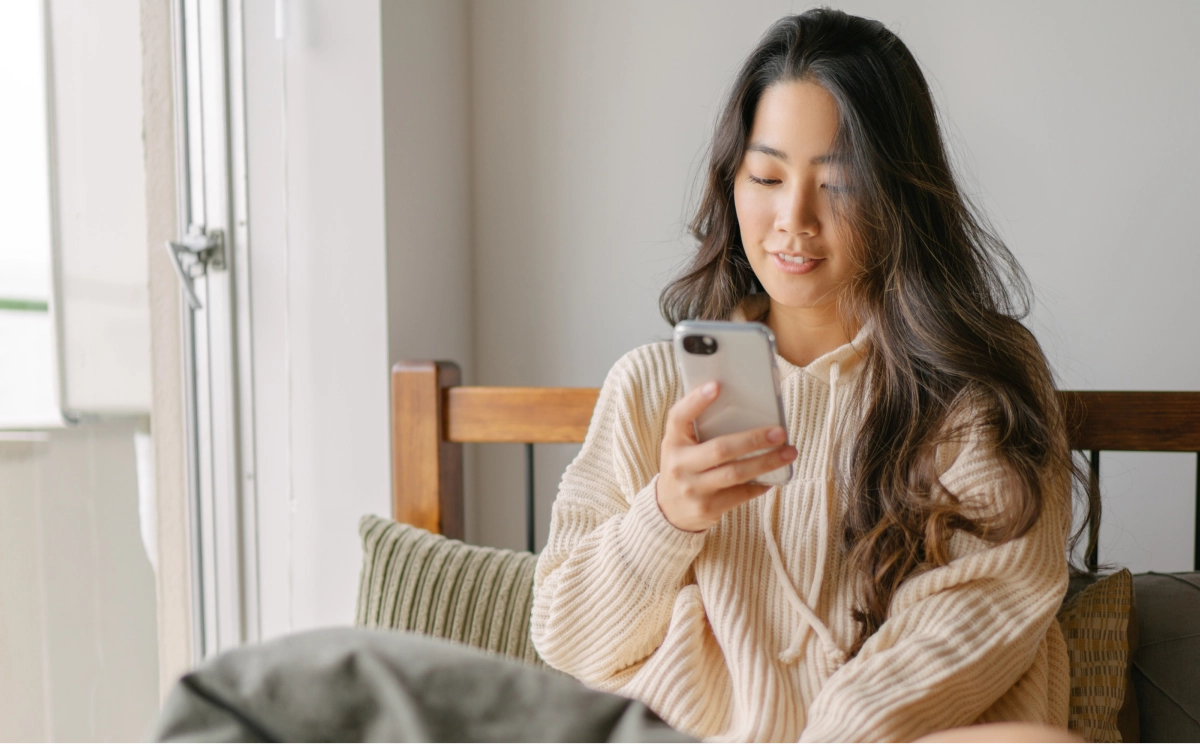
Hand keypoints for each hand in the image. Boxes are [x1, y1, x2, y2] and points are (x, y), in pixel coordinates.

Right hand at [656, 381, 796, 531]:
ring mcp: (693, 488)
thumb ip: (700, 427)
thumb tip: (743, 405)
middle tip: (779, 433)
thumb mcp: (682, 445)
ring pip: (735, 473)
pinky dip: (760, 484)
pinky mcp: (707, 507)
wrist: (669, 509)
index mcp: (673, 441)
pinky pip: (740, 494)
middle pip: (720, 449)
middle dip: (753, 439)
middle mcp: (679, 465)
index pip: (679, 417)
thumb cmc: (684, 466)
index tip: (716, 386)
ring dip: (766, 462)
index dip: (696, 400)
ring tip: (788, 453)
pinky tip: (774, 477)